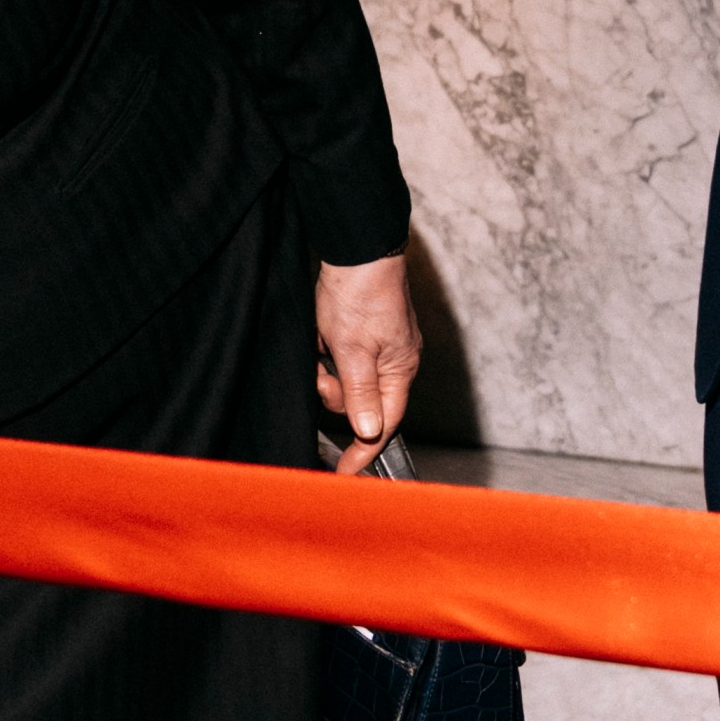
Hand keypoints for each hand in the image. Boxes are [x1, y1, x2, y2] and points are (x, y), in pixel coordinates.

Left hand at [315, 252, 420, 467]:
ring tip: (320, 343)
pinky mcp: (364, 333)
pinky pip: (341, 359)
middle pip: (359, 403)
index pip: (384, 424)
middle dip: (333, 392)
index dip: (363, 451)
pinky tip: (321, 334)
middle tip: (320, 371)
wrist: (357, 248)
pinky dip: (327, 353)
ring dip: (326, 369)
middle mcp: (395, 362)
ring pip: (345, 380)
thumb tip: (371, 432)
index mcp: (400, 370)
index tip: (345, 472)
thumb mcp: (352, 350)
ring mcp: (380, 347)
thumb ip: (360, 393)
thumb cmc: (360, 293)